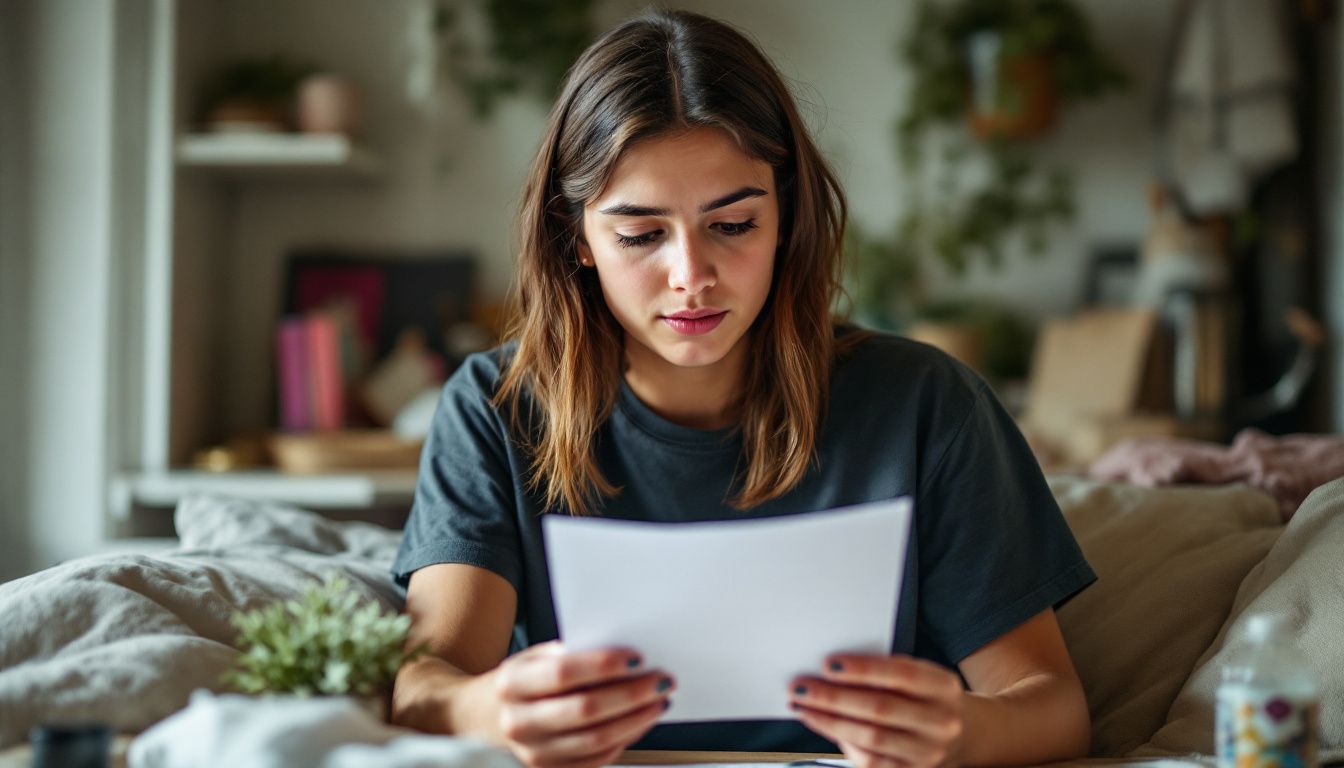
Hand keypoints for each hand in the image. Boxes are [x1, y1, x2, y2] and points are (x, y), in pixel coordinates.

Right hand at [484, 641, 674, 767]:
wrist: (485, 717)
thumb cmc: (522, 681)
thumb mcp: (534, 657)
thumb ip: (571, 653)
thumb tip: (623, 654)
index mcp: (512, 684)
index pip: (563, 672)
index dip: (603, 665)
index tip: (638, 657)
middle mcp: (519, 722)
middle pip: (585, 709)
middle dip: (631, 694)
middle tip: (661, 679)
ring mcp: (534, 753)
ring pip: (596, 740)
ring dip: (636, 720)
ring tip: (659, 700)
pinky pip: (597, 759)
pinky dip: (626, 739)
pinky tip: (641, 720)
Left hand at [789, 654, 964, 767]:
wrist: (962, 733)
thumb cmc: (925, 696)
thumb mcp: (919, 675)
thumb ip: (884, 670)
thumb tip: (833, 669)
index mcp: (943, 688)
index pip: (901, 675)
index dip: (863, 670)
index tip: (828, 664)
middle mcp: (941, 722)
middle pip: (880, 709)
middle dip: (834, 697)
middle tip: (801, 687)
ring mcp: (928, 752)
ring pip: (872, 738)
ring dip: (830, 722)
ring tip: (803, 707)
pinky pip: (871, 761)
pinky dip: (842, 742)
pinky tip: (822, 726)